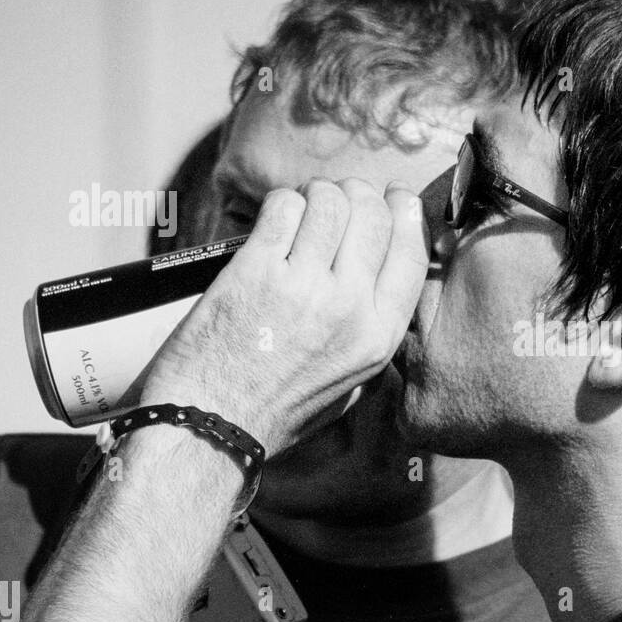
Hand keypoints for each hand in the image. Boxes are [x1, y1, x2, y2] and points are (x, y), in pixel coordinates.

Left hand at [140, 177, 427, 452]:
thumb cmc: (276, 411)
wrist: (211, 426)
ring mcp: (304, 288)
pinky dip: (280, 203)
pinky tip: (271, 220)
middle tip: (335, 200)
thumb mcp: (351, 384)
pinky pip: (283, 208)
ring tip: (300, 209)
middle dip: (356, 195)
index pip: (410, 253)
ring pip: (329, 202)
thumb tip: (379, 275)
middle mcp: (349, 309)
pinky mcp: (257, 272)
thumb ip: (371, 333)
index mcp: (378, 337)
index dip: (404, 213)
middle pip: (372, 216)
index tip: (392, 198)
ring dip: (315, 195)